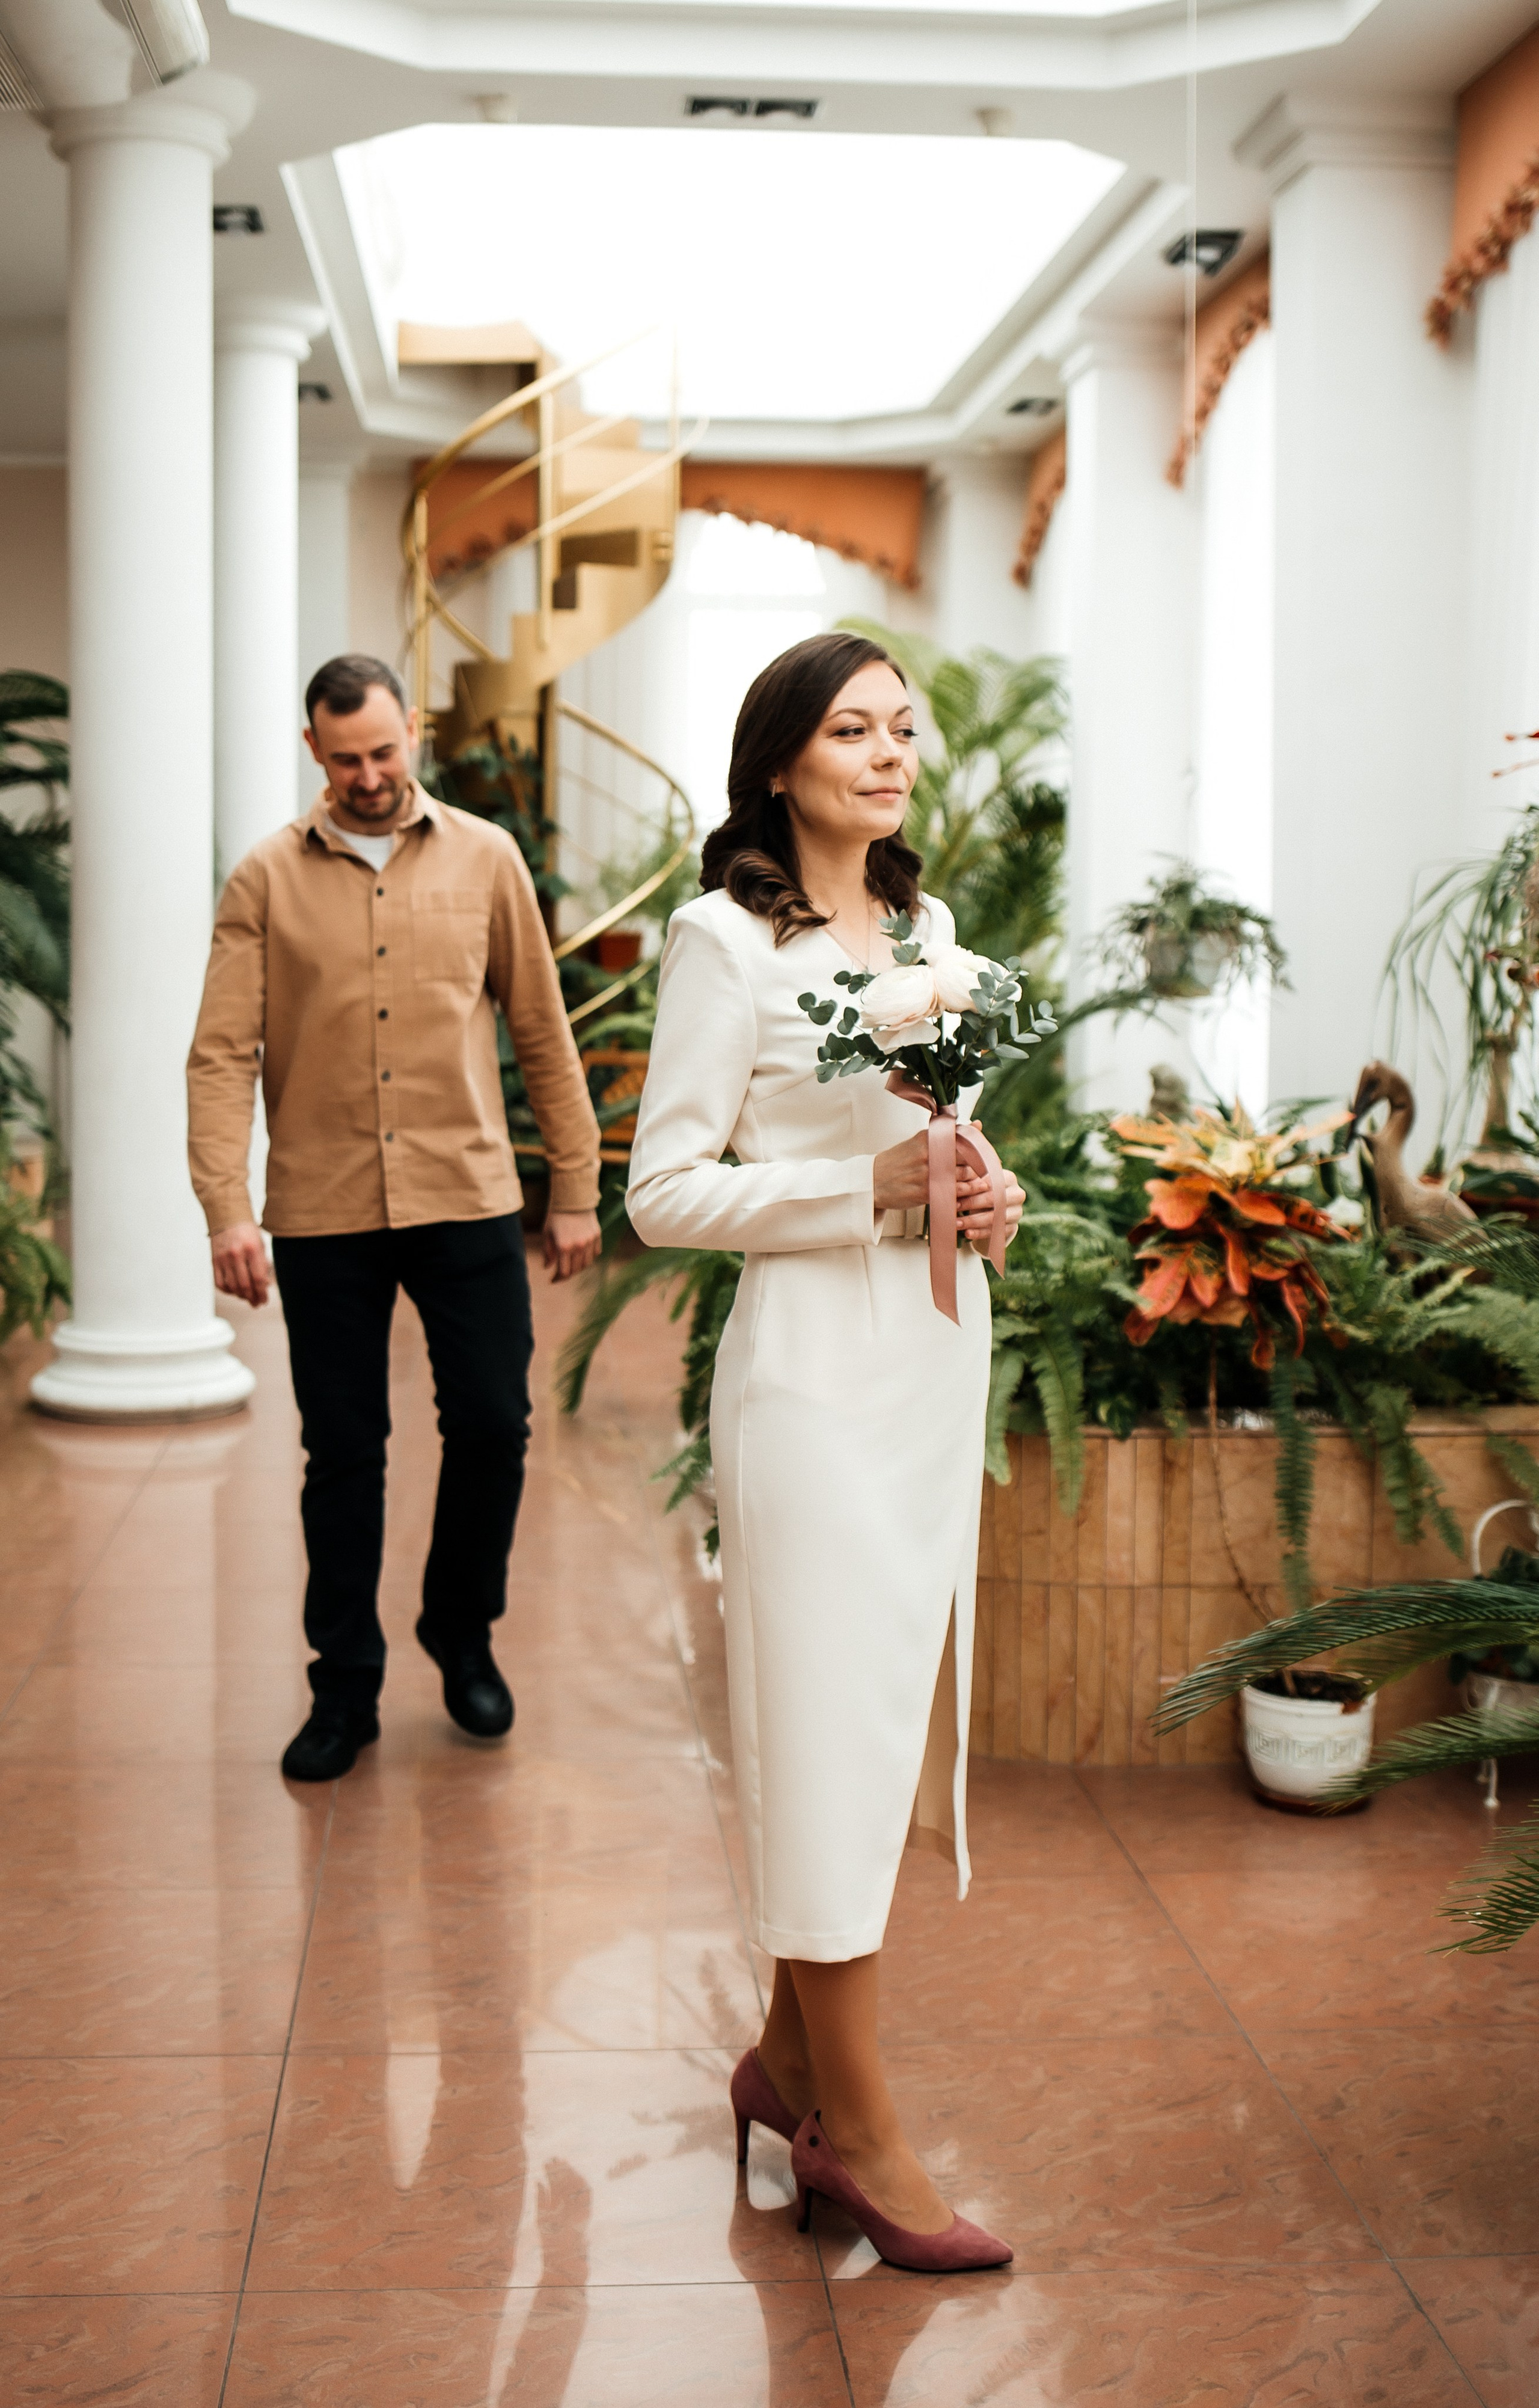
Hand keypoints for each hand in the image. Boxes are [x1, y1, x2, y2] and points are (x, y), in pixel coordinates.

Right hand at [211, 1220, 270, 1306]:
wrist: (228, 1217)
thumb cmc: (248, 1232)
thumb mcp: (261, 1245)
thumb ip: (263, 1264)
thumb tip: (265, 1286)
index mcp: (252, 1249)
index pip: (259, 1278)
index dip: (262, 1293)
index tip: (264, 1300)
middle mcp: (237, 1254)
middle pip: (245, 1285)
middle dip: (252, 1298)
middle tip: (256, 1303)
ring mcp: (223, 1258)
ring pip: (232, 1286)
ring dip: (241, 1296)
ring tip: (247, 1298)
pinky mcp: (214, 1261)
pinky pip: (219, 1283)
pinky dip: (227, 1291)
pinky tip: (234, 1291)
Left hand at [543, 1209, 601, 1281]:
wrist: (572, 1196)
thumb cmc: (556, 1215)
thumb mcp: (547, 1233)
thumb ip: (547, 1252)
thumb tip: (548, 1267)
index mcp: (564, 1247)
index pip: (564, 1272)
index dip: (557, 1278)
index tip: (552, 1280)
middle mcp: (579, 1246)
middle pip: (576, 1270)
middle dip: (567, 1274)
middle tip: (560, 1273)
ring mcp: (590, 1241)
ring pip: (587, 1263)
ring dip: (578, 1267)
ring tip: (571, 1265)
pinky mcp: (597, 1235)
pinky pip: (595, 1253)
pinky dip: (589, 1257)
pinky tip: (581, 1256)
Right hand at [875, 1135, 1024, 1248]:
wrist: (873, 1181)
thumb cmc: (900, 1161)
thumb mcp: (922, 1141)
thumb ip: (949, 1134)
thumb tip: (977, 1124)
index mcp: (929, 1138)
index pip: (965, 1141)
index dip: (982, 1151)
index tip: (992, 1159)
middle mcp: (929, 1153)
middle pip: (968, 1161)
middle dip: (983, 1171)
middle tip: (994, 1177)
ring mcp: (927, 1173)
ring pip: (963, 1179)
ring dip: (976, 1187)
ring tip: (984, 1190)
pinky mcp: (924, 1192)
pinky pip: (951, 1196)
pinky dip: (961, 1200)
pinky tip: (965, 1202)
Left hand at [960, 1167, 1024, 1249]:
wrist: (995, 1207)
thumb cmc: (982, 1190)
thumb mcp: (978, 1182)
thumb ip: (970, 1180)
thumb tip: (952, 1182)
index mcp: (1009, 1178)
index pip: (990, 1182)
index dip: (972, 1187)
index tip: (955, 1192)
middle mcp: (1017, 1194)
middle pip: (993, 1199)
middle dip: (971, 1203)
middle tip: (954, 1207)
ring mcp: (1017, 1212)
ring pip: (994, 1217)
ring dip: (973, 1221)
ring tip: (956, 1223)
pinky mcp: (1012, 1227)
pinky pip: (995, 1232)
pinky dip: (979, 1233)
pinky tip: (967, 1233)